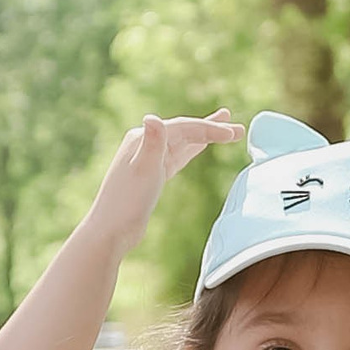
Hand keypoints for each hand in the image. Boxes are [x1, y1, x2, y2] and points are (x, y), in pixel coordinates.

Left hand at [86, 110, 241, 257]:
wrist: (111, 231)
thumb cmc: (127, 202)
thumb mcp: (144, 170)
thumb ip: (152, 143)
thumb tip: (153, 118)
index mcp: (142, 138)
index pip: (183, 128)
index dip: (210, 129)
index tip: (234, 134)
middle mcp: (143, 144)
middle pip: (184, 131)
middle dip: (212, 129)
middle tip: (238, 128)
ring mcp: (146, 159)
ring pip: (182, 143)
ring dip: (204, 136)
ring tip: (226, 130)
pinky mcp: (150, 176)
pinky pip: (176, 156)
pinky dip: (190, 150)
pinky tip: (200, 147)